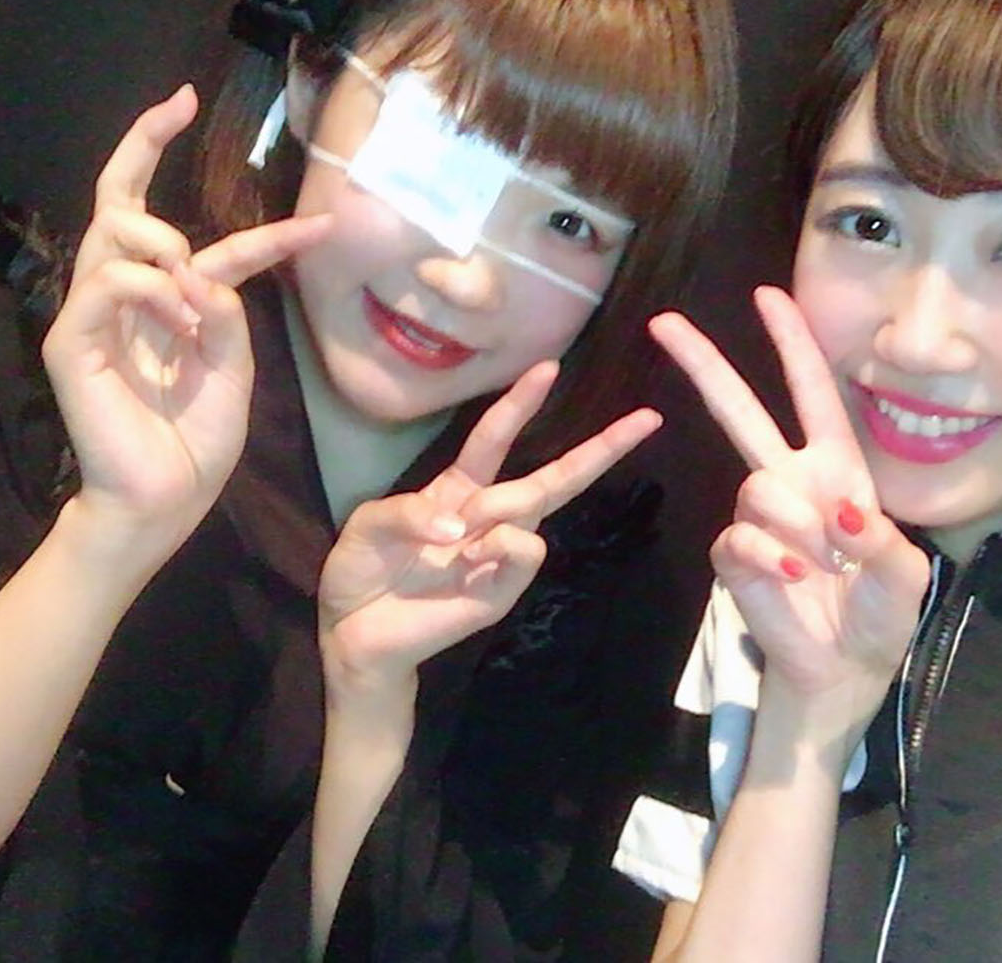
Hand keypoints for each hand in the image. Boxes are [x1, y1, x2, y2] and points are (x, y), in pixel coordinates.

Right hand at [42, 84, 332, 552]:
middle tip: (178, 108)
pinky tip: (181, 320)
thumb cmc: (197, 441)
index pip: (208, 245)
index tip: (318, 215)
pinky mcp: (73, 340)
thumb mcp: (235, 371)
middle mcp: (132, 298)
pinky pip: (110, 281)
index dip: (263, 227)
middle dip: (144, 141)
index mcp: (174, 305)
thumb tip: (206, 273)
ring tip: (194, 291)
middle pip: (120, 199)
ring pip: (115, 227)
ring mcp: (97, 315)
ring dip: (166, 243)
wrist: (165, 499)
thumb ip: (227, 316)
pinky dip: (153, 290)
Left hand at [318, 361, 661, 703]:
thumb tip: (462, 524)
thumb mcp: (369, 525)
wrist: (354, 634)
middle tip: (646, 419)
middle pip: (555, 475)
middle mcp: (488, 517)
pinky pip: (527, 549)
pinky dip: (501, 542)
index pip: (496, 437)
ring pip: (536, 505)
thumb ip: (409, 511)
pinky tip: (468, 558)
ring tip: (463, 533)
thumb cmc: (360, 573)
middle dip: (603, 446)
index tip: (548, 366)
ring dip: (503, 504)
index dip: (520, 403)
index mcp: (458, 490)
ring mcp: (501, 554)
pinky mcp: (504, 590)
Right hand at [650, 287, 928, 710]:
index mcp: (836, 470)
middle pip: (739, 411)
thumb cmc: (880, 617)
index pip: (812, 394)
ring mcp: (758, 518)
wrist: (842, 671)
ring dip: (797, 528)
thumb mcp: (906, 578)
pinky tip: (798, 581)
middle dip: (704, 365)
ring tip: (824, 568)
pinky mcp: (734, 557)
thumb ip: (885, 545)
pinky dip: (773, 561)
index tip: (768, 295)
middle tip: (663, 323)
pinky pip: (741, 539)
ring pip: (757, 488)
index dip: (792, 344)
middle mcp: (791, 481)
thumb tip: (842, 516)